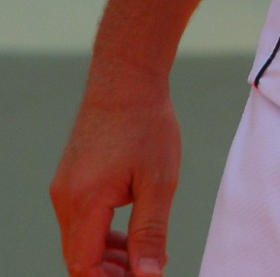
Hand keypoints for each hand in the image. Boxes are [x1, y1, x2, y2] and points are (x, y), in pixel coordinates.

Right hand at [50, 63, 179, 276]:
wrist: (126, 77)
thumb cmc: (146, 123)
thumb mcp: (159, 180)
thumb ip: (151, 232)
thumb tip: (147, 276)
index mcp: (84, 202)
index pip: (84, 267)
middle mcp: (65, 198)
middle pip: (79, 258)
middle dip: (110, 273)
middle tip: (147, 272)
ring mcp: (64, 187)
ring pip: (79, 241)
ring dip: (107, 256)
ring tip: (143, 258)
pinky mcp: (71, 179)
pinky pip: (80, 221)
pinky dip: (102, 234)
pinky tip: (130, 234)